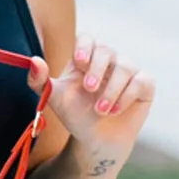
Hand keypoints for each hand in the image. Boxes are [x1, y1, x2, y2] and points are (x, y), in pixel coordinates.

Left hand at [27, 35, 154, 159]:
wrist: (95, 140)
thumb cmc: (75, 114)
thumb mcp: (54, 98)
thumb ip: (40, 81)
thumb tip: (33, 61)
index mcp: (86, 58)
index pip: (87, 38)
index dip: (85, 46)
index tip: (80, 62)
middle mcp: (108, 60)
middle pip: (106, 49)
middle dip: (97, 69)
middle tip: (89, 89)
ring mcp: (128, 71)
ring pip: (125, 66)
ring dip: (111, 89)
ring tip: (100, 110)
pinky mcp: (144, 85)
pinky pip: (142, 81)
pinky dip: (127, 96)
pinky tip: (114, 111)